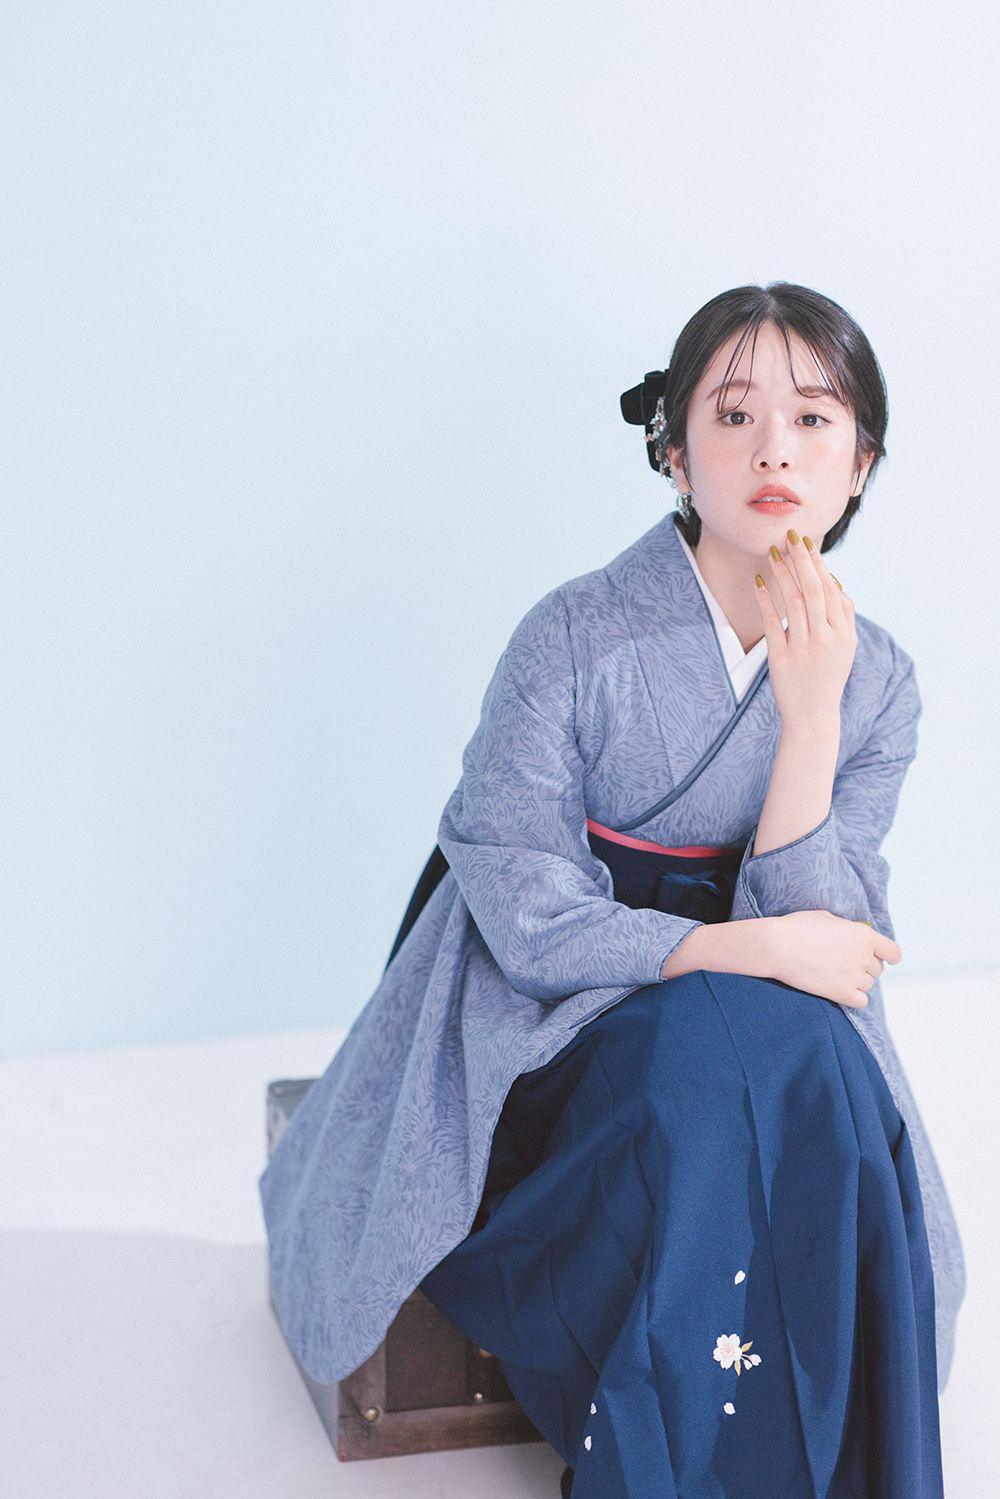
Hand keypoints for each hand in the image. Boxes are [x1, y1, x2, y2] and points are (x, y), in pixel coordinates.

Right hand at [661, 910, 900, 1008]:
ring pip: (868, 985)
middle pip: (878, 969)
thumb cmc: (798, 927)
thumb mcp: (828, 918)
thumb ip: (847, 929)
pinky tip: (839, 989)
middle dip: (865, 966)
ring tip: (835, 974)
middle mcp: (863, 956)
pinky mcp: (841, 993)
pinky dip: (853, 997)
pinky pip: (861, 1001)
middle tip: (844, 963)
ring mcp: (853, 976)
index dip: (889, 956)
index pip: (893, 952)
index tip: (885, 959)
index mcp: (864, 935)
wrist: (778, 946)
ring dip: (856, 981)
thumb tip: (852, 936)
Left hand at [756, 530, 856, 731]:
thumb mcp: (846, 646)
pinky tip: (758, 582)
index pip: (830, 589)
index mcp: (845, 633)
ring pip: (793, 602)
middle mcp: (827, 639)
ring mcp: (804, 649)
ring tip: (772, 552)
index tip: (806, 542)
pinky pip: (773, 622)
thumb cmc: (827, 676)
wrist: (814, 717)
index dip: (818, 563)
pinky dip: (765, 600)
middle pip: (813, 589)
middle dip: (801, 559)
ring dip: (782, 573)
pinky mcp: (781, 659)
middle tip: (790, 535)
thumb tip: (831, 577)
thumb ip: (842, 614)